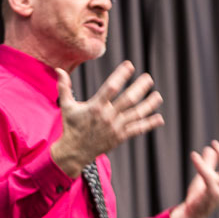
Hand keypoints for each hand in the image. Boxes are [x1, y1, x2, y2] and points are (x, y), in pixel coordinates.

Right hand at [50, 60, 164, 177]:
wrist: (74, 152)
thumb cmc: (71, 126)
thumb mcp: (66, 106)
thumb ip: (64, 87)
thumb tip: (58, 69)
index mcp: (95, 106)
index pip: (111, 88)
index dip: (121, 75)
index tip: (130, 65)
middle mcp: (107, 116)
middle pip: (128, 100)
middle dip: (140, 88)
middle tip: (149, 78)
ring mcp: (115, 127)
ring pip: (136, 114)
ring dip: (149, 105)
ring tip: (158, 96)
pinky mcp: (120, 137)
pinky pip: (137, 129)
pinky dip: (149, 124)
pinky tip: (159, 118)